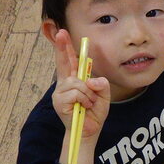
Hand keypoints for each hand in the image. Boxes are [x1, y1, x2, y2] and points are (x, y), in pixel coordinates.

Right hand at [51, 29, 110, 163]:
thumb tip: (92, 80)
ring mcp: (60, 92)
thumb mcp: (103, 95)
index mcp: (74, 80)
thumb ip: (101, 84)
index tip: (62, 33)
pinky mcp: (59, 101)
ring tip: (89, 103)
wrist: (88, 131)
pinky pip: (77, 93)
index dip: (64, 47)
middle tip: (61, 33)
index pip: (69, 61)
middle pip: (63, 62)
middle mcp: (65, 84)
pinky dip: (85, 100)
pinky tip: (84, 108)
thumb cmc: (94, 112)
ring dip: (88, 93)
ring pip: (78, 82)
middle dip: (62, 47)